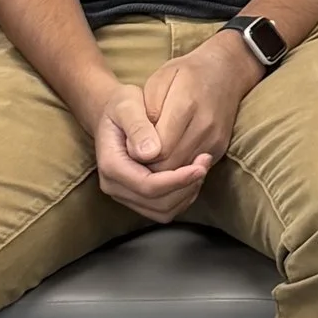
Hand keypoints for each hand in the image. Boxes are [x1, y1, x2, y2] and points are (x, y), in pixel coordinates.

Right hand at [89, 68, 227, 222]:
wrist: (113, 115)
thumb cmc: (122, 106)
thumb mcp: (127, 105)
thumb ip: (138, 127)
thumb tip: (151, 153)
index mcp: (111, 166)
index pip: (147, 186)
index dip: (176, 180)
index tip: (200, 167)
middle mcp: (114, 186)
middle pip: (157, 203)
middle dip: (185, 187)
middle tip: (205, 163)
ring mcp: (124, 195)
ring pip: (162, 211)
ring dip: (186, 194)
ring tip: (201, 168)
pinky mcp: (136, 198)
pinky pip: (163, 209)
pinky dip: (182, 197)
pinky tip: (192, 176)